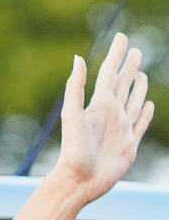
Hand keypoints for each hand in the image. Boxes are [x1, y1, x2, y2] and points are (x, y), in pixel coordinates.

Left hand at [56, 32, 154, 204]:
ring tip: (140, 75)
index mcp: (98, 105)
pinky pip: (141, 124)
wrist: (77, 182)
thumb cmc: (72, 152)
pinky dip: (146, 113)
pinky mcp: (129, 145)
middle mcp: (111, 114)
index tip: (122, 37)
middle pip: (123, 83)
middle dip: (130, 66)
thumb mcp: (72, 116)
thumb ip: (75, 88)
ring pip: (133, 101)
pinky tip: (147, 106)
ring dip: (138, 87)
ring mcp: (121, 129)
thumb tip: (78, 58)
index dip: (117, 54)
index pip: (110, 73)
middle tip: (136, 50)